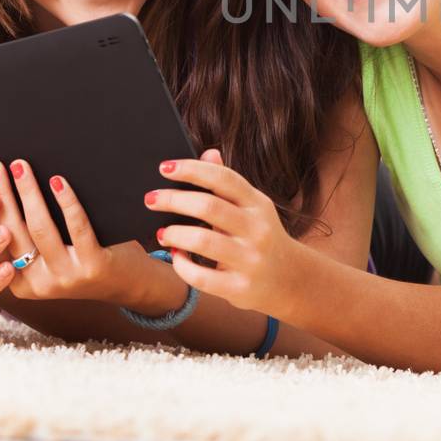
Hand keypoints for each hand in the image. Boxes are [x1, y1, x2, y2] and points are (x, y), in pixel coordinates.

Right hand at [0, 158, 167, 308]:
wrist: (127, 284)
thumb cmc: (82, 260)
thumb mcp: (48, 259)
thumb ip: (26, 239)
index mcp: (20, 282)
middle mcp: (39, 283)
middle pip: (11, 231)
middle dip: (0, 194)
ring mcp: (66, 276)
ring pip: (40, 228)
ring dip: (28, 192)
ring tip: (20, 167)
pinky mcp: (92, 265)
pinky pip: (77, 227)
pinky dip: (66, 201)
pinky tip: (58, 181)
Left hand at [147, 148, 305, 315]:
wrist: (290, 280)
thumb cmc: (261, 238)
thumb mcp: (252, 208)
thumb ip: (229, 184)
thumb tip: (208, 153)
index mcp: (258, 204)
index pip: (224, 179)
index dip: (192, 169)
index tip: (164, 167)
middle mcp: (257, 229)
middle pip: (209, 207)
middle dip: (173, 200)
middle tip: (151, 199)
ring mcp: (250, 259)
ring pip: (202, 241)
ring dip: (174, 234)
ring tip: (162, 232)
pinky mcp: (239, 287)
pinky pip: (201, 277)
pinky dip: (181, 265)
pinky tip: (176, 256)